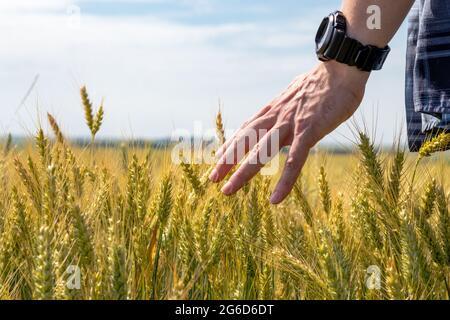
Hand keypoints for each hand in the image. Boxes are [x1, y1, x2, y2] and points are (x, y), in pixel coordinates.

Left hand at [209, 61, 369, 203]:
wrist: (341, 68)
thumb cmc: (322, 83)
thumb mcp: (295, 95)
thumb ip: (285, 107)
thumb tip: (281, 111)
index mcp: (273, 109)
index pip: (246, 128)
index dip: (231, 144)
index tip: (217, 156)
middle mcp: (276, 117)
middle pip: (245, 141)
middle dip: (227, 160)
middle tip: (212, 178)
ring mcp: (290, 124)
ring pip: (261, 152)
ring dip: (243, 172)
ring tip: (227, 191)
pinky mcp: (309, 130)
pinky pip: (294, 160)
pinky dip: (284, 180)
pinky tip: (276, 199)